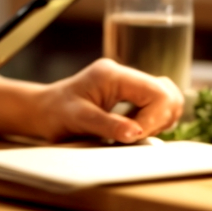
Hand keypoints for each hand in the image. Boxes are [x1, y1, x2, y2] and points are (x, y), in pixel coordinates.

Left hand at [26, 59, 184, 143]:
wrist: (43, 111)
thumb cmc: (55, 113)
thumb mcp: (78, 120)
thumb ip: (108, 125)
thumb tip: (135, 134)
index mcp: (113, 74)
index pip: (156, 92)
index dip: (154, 118)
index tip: (135, 136)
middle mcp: (124, 74)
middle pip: (167, 93)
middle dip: (159, 119)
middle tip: (135, 135)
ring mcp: (128, 82)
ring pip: (167, 98)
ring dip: (158, 120)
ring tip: (133, 132)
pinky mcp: (130, 93)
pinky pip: (157, 104)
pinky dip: (154, 119)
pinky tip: (134, 129)